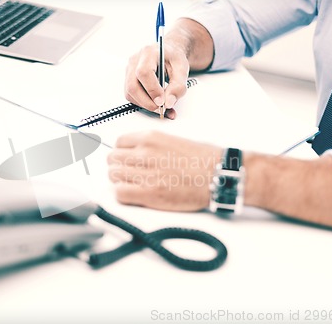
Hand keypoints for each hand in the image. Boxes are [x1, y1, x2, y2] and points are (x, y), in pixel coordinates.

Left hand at [107, 131, 222, 210]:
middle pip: (112, 159)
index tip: (127, 160)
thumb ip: (150, 145)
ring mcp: (145, 173)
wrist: (219, 175)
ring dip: (120, 181)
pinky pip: (119, 193)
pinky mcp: (148, 193)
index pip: (118, 143)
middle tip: (130, 174)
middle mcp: (144, 153)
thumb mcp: (173, 140)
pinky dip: (123, 195)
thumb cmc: (204, 160)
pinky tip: (136, 195)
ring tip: (135, 185)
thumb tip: (134, 153)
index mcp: (150, 137)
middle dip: (119, 167)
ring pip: (112, 175)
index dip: (122, 153)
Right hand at [124, 43, 189, 119]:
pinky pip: (130, 95)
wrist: (167, 54)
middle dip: (147, 102)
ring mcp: (128, 70)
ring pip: (130, 93)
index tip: (162, 102)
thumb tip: (168, 103)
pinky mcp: (128, 79)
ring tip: (160, 106)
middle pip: (133, 86)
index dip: (152, 89)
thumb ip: (178, 86)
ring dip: (144, 104)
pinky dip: (142, 103)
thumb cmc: (173, 59)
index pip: (144, 72)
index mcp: (148, 52)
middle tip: (161, 108)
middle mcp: (134, 61)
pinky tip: (154, 102)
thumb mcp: (182, 69)